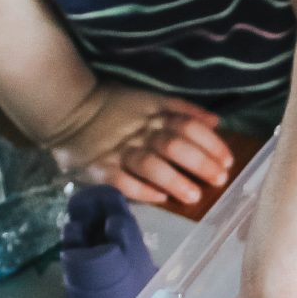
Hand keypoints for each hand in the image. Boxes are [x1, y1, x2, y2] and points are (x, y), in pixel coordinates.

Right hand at [44, 83, 233, 205]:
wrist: (68, 108)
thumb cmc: (117, 108)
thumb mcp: (150, 99)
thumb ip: (183, 111)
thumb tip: (216, 122)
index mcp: (154, 113)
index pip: (188, 126)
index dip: (211, 144)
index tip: (228, 161)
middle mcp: (140, 132)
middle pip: (173, 145)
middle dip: (200, 163)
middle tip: (218, 180)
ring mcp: (119, 151)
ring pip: (150, 165)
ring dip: (174, 180)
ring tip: (193, 196)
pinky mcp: (99, 168)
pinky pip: (121, 182)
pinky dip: (141, 190)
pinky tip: (159, 198)